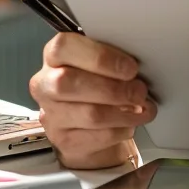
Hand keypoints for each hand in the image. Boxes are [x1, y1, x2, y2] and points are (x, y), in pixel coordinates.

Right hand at [29, 33, 157, 169]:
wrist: (89, 125)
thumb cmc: (100, 82)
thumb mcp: (104, 63)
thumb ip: (113, 57)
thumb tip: (140, 65)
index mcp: (55, 56)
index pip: (64, 47)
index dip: (101, 56)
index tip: (130, 67)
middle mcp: (45, 85)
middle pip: (69, 83)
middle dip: (114, 88)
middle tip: (140, 91)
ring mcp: (51, 115)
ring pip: (89, 114)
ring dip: (125, 112)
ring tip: (143, 108)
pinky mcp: (64, 141)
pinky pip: (98, 136)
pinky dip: (122, 129)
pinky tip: (131, 123)